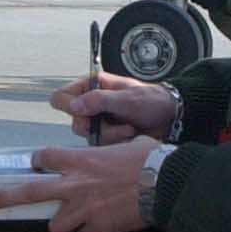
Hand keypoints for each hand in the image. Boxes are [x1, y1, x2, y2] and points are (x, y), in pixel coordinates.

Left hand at [0, 136, 156, 231]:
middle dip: (2, 197)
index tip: (39, 165)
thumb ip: (105, 154)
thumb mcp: (124, 147)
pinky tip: (103, 229)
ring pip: (55, 225)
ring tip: (77, 220)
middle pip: (28, 191)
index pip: (43, 157)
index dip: (39, 162)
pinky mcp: (96, 228)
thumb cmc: (150, 160)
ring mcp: (82, 209)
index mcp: (79, 159)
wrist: (165, 184)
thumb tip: (110, 158)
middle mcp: (74, 184)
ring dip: (64, 224)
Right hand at [50, 70, 177, 144]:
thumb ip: (99, 100)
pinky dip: (115, 143)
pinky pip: (100, 145)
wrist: (169, 117)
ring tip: (129, 129)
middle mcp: (91, 103)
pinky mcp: (106, 135)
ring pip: (88, 136)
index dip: (69, 107)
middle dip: (97, 127)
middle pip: (74, 122)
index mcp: (92, 86)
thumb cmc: (152, 100)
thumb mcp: (127, 98)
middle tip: (116, 123)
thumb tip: (74, 106)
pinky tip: (129, 135)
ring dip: (110, 136)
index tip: (87, 113)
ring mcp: (98, 120)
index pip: (61, 97)